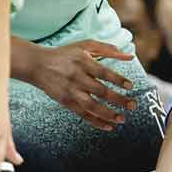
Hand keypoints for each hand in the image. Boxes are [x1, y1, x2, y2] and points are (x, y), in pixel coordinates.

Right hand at [23, 40, 137, 130]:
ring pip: (91, 106)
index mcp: (83, 62)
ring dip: (108, 114)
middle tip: (133, 105)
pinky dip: (95, 121)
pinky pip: (82, 114)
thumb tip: (130, 56)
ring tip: (122, 119)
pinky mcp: (66, 102)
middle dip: (118, 99)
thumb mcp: (85, 45)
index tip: (131, 86)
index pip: (104, 72)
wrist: (38, 65)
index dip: (118, 79)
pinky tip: (108, 126)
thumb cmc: (66, 54)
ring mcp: (70, 91)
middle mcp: (77, 77)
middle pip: (100, 91)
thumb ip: (108, 49)